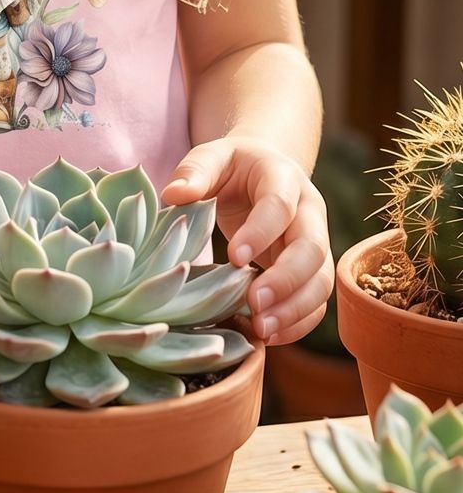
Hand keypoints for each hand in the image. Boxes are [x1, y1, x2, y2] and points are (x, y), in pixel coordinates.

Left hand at [160, 136, 332, 346]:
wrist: (262, 170)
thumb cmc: (232, 166)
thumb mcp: (212, 158)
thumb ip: (194, 172)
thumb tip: (172, 195)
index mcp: (283, 176)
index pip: (280, 206)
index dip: (260, 233)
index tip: (233, 258)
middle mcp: (309, 210)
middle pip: (313, 248)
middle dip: (286, 280)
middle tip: (254, 304)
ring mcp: (316, 241)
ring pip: (320, 280)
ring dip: (294, 309)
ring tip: (261, 329)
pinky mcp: (312, 268)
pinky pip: (316, 300)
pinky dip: (297, 321)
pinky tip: (269, 335)